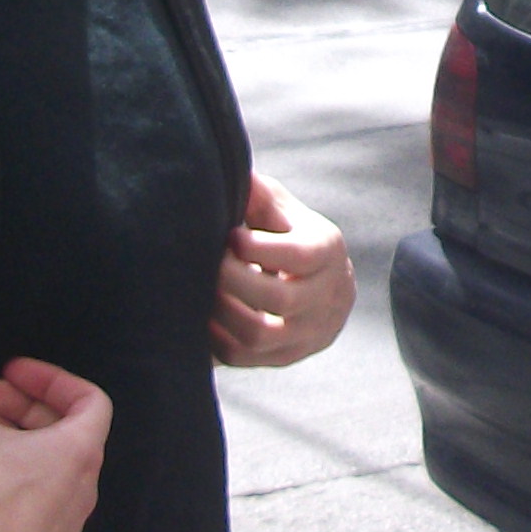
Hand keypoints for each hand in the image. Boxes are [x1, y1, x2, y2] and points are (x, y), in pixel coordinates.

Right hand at [0, 303, 108, 531]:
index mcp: (77, 455)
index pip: (90, 401)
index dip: (53, 380)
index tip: (13, 375)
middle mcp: (83, 492)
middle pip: (71, 435)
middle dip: (28, 410)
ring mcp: (66, 530)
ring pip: (56, 473)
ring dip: (23, 447)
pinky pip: (42, 509)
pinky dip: (20, 486)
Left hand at [213, 171, 354, 366]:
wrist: (324, 285)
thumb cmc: (292, 236)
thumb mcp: (282, 208)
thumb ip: (257, 195)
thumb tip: (229, 174)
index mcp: (328, 251)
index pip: (300, 255)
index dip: (259, 248)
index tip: (230, 236)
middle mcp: (328, 296)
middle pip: (279, 298)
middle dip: (233, 281)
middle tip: (209, 265)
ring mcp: (309, 332)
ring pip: (260, 335)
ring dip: (223, 312)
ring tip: (202, 290)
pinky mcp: (288, 356)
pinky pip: (246, 357)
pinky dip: (218, 340)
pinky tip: (205, 318)